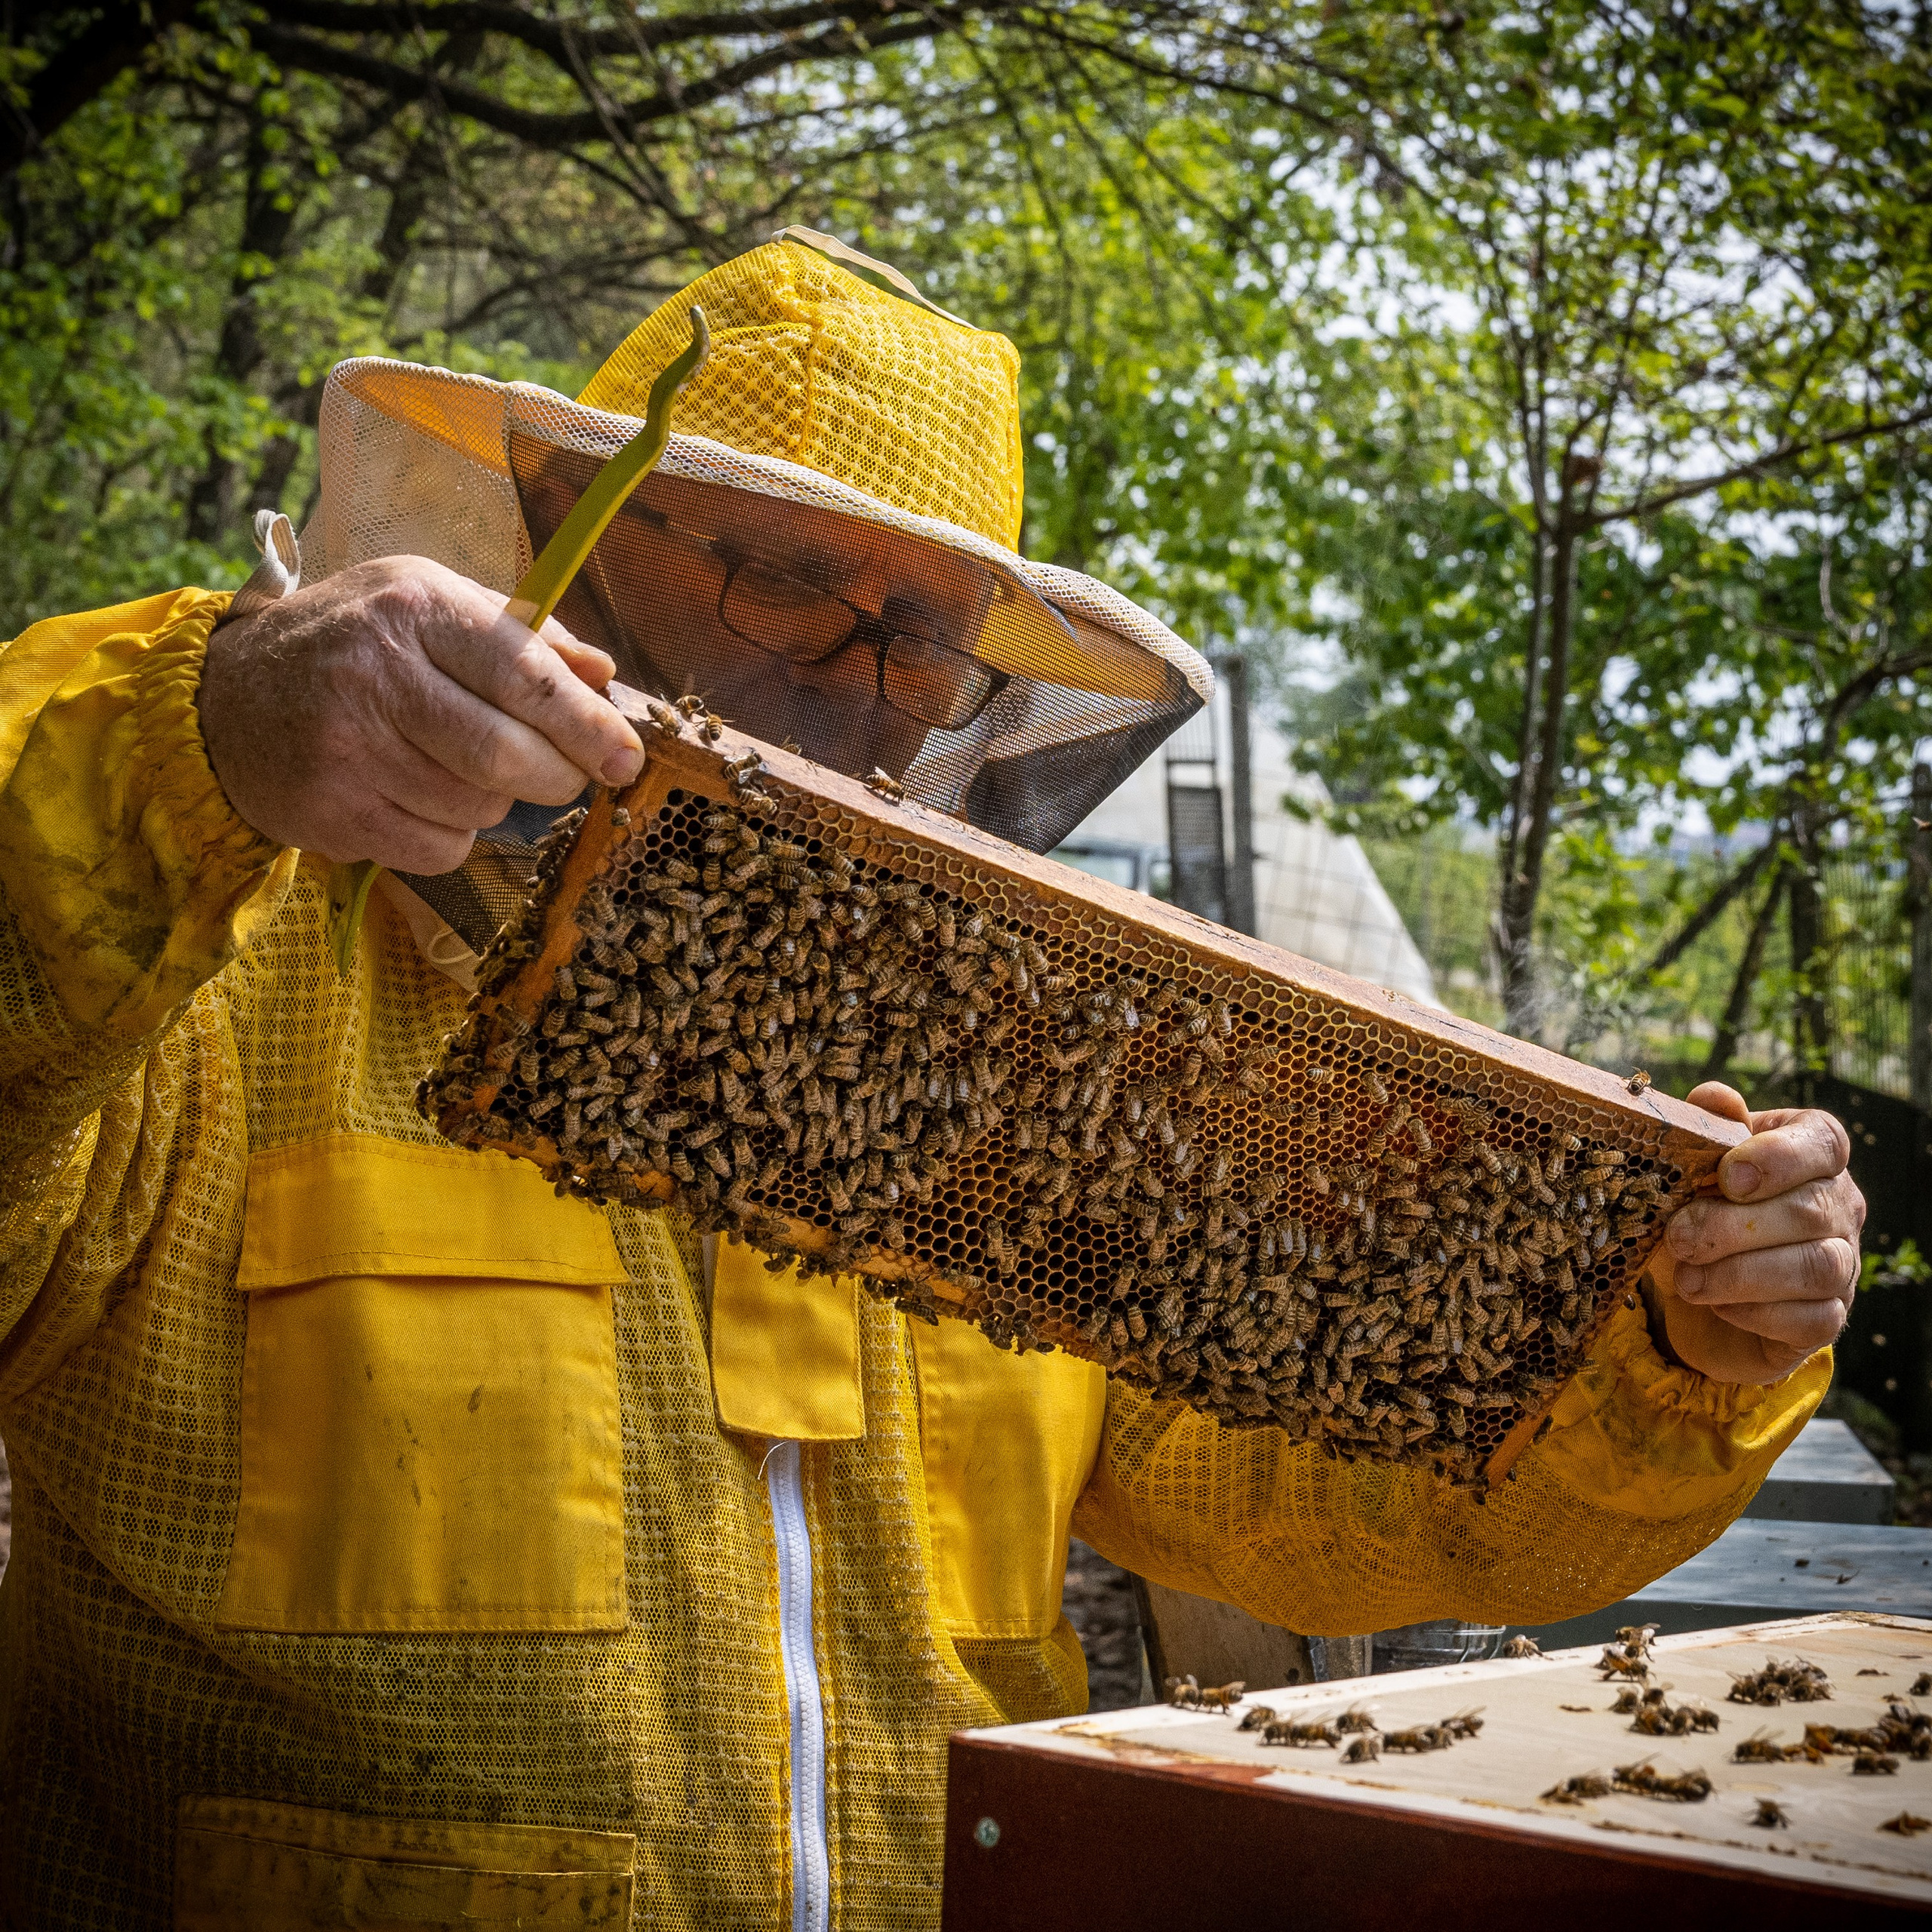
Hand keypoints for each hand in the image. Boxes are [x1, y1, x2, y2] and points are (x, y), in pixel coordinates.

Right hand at [199, 556, 644, 872]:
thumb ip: (523, 634)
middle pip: (505, 754)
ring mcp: (347, 748)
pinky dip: (452, 836)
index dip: (585, 723)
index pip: (521, 673)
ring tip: (461, 769)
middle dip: (557, 776)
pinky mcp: (332, 812)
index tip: (627, 757)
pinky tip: (422, 799)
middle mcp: (376, 673)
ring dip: (497, 802)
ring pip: (477, 807)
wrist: (225, 697)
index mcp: (414, 607)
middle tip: (568, 777)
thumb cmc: (354, 644)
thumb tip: (604, 674)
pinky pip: (438, 849)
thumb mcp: (430, 604)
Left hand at [1651, 1082, 1865, 1383]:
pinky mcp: (1829, 1318)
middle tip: (1676, 1236)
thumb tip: (1714, 1098)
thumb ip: (1704, 1128)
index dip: (1778, 1157)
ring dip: (1739, 1274)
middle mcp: (1839, 1206)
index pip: (1823, 1142)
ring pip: (1815, 1267)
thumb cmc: (1700, 1210)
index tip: (1727, 1176)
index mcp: (1811, 1154)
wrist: (1698, 1289)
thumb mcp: (1691, 1166)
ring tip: (1687, 1278)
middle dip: (1732, 1226)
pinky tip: (1714, 1304)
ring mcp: (1843, 1264)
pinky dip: (1754, 1312)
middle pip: (1810, 1210)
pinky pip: (1809, 1319)